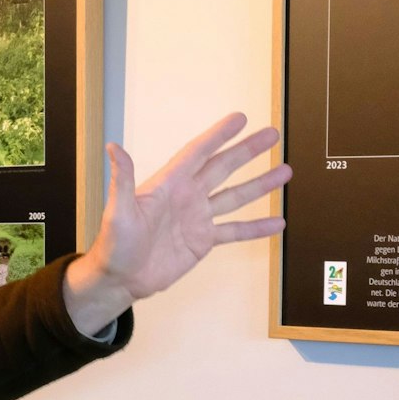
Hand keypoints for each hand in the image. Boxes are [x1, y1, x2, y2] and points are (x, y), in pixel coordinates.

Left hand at [64, 113, 291, 334]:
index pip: (198, 153)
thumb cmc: (114, 244)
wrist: (120, 280)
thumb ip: (122, 180)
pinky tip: (276, 222)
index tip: (239, 119)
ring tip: (284, 171)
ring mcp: (197, 218)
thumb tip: (114, 147)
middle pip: (222, 167)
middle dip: (247, 151)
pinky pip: (234, 230)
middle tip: (271, 135)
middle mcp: (186, 196)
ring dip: (259, 185)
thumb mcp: (118, 211)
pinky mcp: (203, 240)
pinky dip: (256, 227)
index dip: (218, 136)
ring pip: (235, 196)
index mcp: (168, 184)